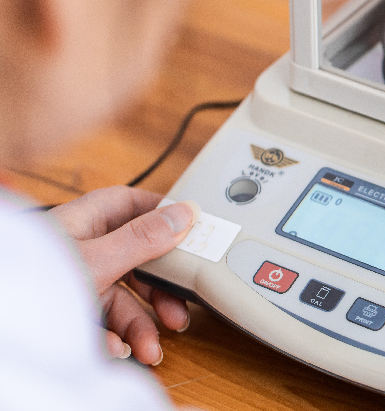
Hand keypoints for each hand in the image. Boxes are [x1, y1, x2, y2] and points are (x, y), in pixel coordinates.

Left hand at [48, 186, 196, 364]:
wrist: (3, 327)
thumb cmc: (31, 282)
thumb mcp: (98, 260)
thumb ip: (144, 238)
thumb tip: (186, 213)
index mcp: (86, 221)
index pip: (134, 205)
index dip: (165, 215)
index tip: (194, 232)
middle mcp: (82, 248)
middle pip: (136, 258)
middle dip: (160, 290)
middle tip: (180, 309)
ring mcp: (74, 281)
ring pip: (120, 298)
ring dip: (139, 326)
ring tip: (150, 349)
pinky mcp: (66, 312)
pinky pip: (101, 321)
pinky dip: (113, 338)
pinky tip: (114, 351)